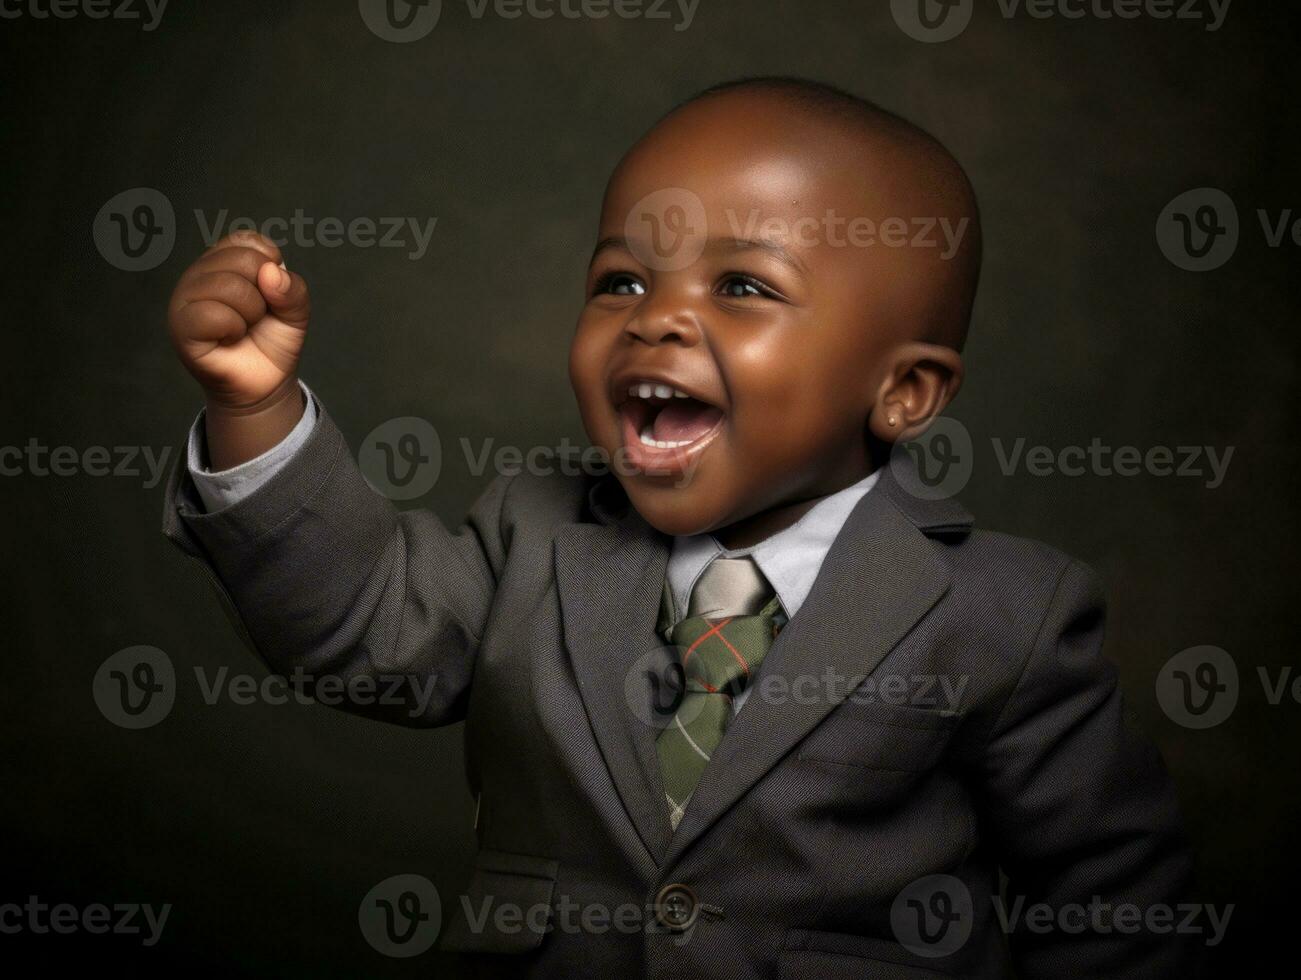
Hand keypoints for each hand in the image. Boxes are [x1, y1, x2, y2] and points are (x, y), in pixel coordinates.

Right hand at [167, 231, 311, 468]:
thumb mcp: (296, 311)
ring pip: (229, 285)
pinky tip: (230, 338)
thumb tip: (271, 272)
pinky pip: (212, 314)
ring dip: (251, 313)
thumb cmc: (272, 341)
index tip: (270, 291)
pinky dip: (233, 328)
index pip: (248, 241)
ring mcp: (185, 299)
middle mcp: (199, 274)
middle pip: (243, 259)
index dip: (270, 266)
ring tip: (244, 328)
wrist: (265, 383)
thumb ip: (293, 288)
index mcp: (222, 261)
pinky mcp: (181, 326)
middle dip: (265, 294)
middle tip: (256, 316)